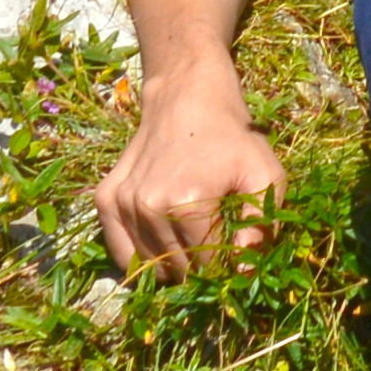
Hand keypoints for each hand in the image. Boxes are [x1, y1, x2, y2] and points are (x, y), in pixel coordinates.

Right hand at [94, 76, 287, 272]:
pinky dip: (142, 257)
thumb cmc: (233, 136)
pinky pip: (121, 252)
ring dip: (173, 264)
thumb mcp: (266, 174)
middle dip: (200, 271)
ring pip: (150, 265)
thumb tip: (244, 273)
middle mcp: (147, 207)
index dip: (228, 270)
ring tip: (193, 240)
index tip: (238, 257)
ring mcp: (121, 203)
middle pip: (177, 271)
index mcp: (187, 203)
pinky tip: (164, 243)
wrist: (187, 96)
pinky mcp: (105, 199)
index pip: (207, 268)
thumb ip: (261, 226)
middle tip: (217, 248)